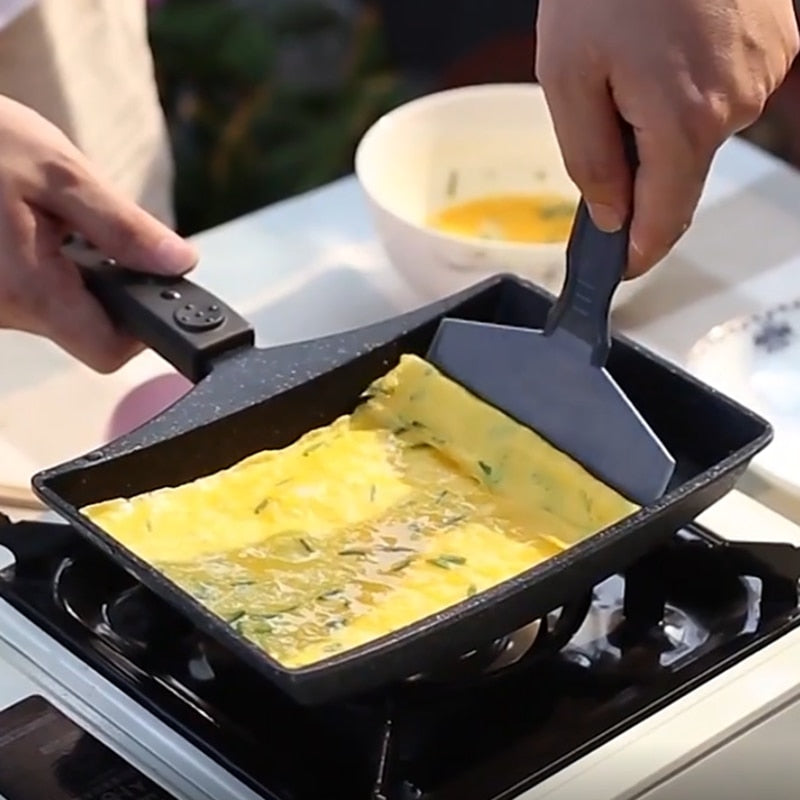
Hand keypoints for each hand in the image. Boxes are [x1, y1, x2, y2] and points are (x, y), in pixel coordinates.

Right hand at [0, 95, 197, 370]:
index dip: (143, 326)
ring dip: (74, 272)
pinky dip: (45, 266)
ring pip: (58, 311)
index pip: (107, 350)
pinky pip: (31, 295)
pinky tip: (28, 226)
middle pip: (85, 328)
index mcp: (29, 289)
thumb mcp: (59, 172)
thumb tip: (179, 263)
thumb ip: (124, 227)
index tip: (151, 285)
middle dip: (107, 284)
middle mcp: (3, 313)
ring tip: (51, 219)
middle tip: (92, 230)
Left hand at [536, 0, 798, 275]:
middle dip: (636, 161)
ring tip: (635, 53)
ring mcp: (764, 71)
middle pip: (676, 171)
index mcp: (684, 123)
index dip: (639, 250)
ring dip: (660, 115)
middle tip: (603, 102)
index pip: (664, 219)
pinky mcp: (776, 42)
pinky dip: (687, 82)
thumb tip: (611, 214)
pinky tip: (667, 40)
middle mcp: (736, 105)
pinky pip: (722, 88)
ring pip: (698, 129)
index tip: (621, 268)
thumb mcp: (568, 77)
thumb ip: (590, 160)